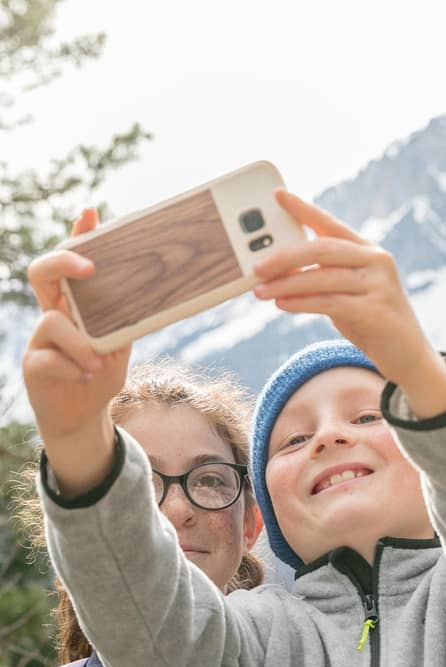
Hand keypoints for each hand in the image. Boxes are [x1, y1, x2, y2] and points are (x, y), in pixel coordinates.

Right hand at [22, 210, 129, 492]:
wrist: (83, 418)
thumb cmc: (100, 375)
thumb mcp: (120, 347)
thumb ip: (126, 323)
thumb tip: (153, 298)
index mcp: (74, 306)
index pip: (72, 264)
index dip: (78, 236)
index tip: (92, 213)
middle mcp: (54, 315)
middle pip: (43, 271)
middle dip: (63, 261)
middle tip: (90, 268)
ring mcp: (40, 339)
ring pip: (52, 321)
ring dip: (80, 343)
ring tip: (96, 363)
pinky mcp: (34, 365)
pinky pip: (51, 358)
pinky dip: (74, 368)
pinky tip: (85, 377)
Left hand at [252, 190, 445, 415]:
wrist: (410, 358)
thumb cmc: (373, 323)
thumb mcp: (349, 293)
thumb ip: (325, 277)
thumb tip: (281, 269)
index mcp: (369, 251)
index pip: (331, 224)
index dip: (304, 209)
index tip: (278, 194)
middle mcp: (377, 262)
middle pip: (323, 249)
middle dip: (285, 256)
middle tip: (257, 266)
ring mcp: (380, 285)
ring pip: (323, 278)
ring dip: (287, 284)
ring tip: (260, 291)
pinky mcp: (377, 311)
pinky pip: (330, 303)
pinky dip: (302, 303)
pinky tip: (282, 304)